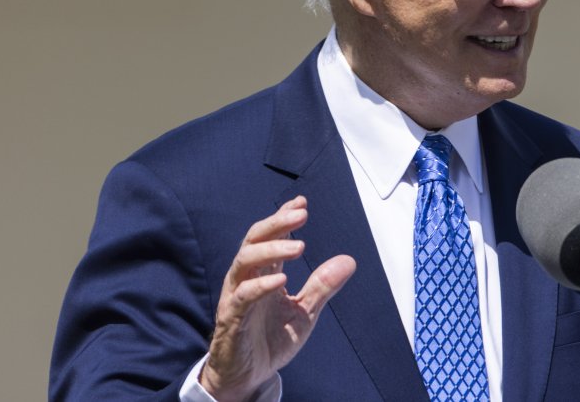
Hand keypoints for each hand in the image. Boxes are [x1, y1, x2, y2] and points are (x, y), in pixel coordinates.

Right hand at [200, 196, 355, 401]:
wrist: (247, 377)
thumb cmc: (270, 341)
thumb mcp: (304, 312)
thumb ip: (322, 286)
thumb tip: (348, 260)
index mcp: (263, 274)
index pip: (270, 237)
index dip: (283, 218)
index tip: (301, 202)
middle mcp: (246, 279)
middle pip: (254, 240)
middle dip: (276, 223)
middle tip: (300, 213)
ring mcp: (235, 297)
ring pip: (244, 261)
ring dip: (271, 248)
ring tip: (298, 244)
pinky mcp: (231, 319)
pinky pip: (242, 297)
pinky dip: (260, 285)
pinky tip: (280, 278)